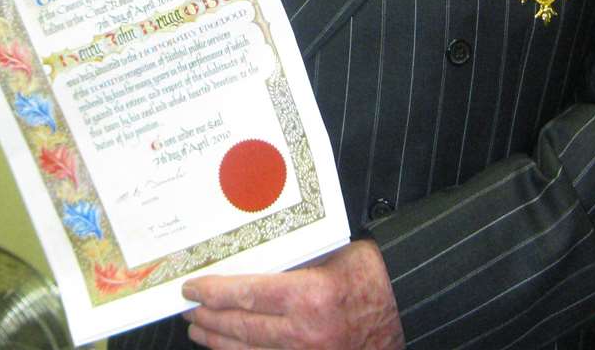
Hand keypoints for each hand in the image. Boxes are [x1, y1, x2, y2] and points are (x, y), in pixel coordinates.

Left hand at [182, 239, 402, 349]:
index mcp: (310, 296)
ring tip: (201, 331)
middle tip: (188, 309)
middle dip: (210, 318)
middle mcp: (307, 333)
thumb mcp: (330, 254)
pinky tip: (234, 348)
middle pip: (243, 327)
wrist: (405, 305)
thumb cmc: (370, 273)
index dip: (214, 293)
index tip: (192, 287)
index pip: (247, 295)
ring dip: (221, 342)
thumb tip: (247, 258)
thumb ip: (292, 260)